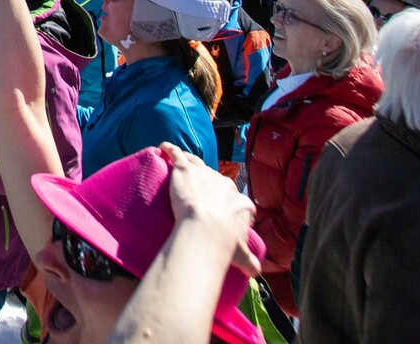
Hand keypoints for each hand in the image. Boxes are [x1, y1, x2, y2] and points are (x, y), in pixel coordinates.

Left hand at [159, 143, 259, 275]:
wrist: (204, 228)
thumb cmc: (223, 242)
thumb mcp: (241, 255)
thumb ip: (250, 261)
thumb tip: (255, 271)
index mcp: (241, 203)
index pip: (239, 201)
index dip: (230, 205)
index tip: (223, 212)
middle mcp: (226, 185)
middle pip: (217, 181)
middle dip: (209, 185)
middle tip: (198, 194)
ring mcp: (205, 175)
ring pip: (198, 163)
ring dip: (190, 162)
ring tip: (182, 164)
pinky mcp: (185, 170)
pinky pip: (177, 154)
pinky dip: (170, 150)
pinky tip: (163, 149)